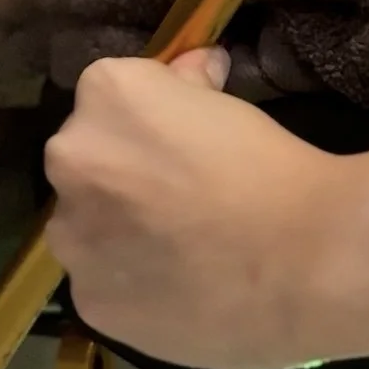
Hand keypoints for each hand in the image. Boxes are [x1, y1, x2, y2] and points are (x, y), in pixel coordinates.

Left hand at [44, 49, 349, 368]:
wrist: (297, 261)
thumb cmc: (267, 164)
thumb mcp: (232, 103)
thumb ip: (192, 82)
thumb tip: (194, 69)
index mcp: (107, 97)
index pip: (114, 94)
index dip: (152, 113)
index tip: (186, 132)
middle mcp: (70, 159)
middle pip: (88, 157)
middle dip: (123, 168)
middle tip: (180, 189)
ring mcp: (72, 235)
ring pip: (87, 222)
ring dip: (118, 226)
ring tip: (179, 244)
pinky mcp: (88, 299)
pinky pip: (104, 280)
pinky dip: (131, 281)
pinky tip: (178, 284)